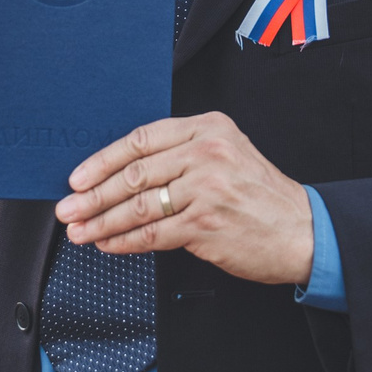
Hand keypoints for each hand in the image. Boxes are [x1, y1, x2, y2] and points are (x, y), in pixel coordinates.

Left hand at [57, 113, 315, 286]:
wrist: (303, 230)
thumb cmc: (260, 196)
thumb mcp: (227, 154)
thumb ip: (183, 155)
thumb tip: (122, 174)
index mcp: (209, 127)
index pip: (142, 139)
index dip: (104, 159)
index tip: (78, 177)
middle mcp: (207, 151)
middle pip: (134, 173)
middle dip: (93, 194)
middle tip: (68, 208)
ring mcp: (207, 187)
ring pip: (138, 205)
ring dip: (102, 221)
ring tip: (80, 231)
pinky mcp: (206, 223)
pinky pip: (153, 234)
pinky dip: (124, 241)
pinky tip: (107, 244)